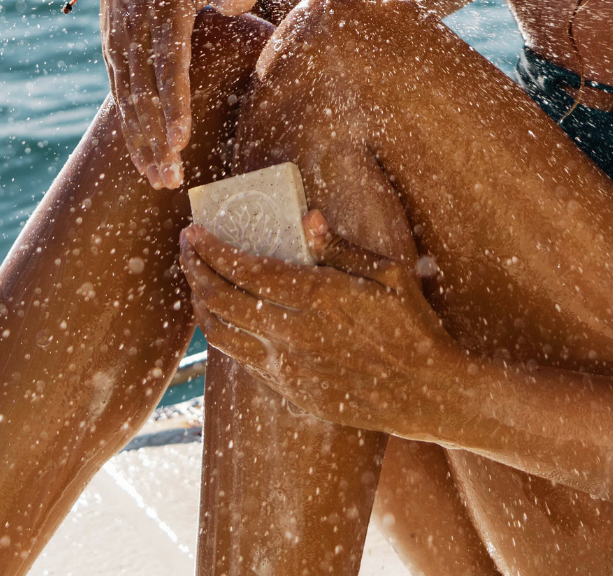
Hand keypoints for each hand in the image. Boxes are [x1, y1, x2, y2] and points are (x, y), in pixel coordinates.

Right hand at [101, 0, 256, 188]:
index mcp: (162, 14)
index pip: (168, 64)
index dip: (173, 102)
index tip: (181, 138)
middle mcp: (135, 36)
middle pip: (145, 95)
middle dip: (156, 139)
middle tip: (171, 178)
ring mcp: (120, 49)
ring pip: (128, 104)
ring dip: (141, 143)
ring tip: (159, 180)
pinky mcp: (113, 57)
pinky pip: (119, 101)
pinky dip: (130, 132)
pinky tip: (143, 161)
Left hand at [179, 215, 463, 438]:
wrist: (425, 394)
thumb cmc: (412, 326)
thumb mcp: (389, 274)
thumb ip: (341, 248)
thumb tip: (307, 219)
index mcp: (317, 297)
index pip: (245, 269)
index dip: (212, 249)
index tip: (194, 231)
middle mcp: (293, 333)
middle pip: (221, 300)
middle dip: (196, 269)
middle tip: (187, 248)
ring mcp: (288, 367)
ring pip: (222, 334)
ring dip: (201, 304)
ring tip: (196, 281)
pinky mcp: (291, 391)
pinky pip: (242, 359)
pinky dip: (223, 334)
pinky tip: (225, 318)